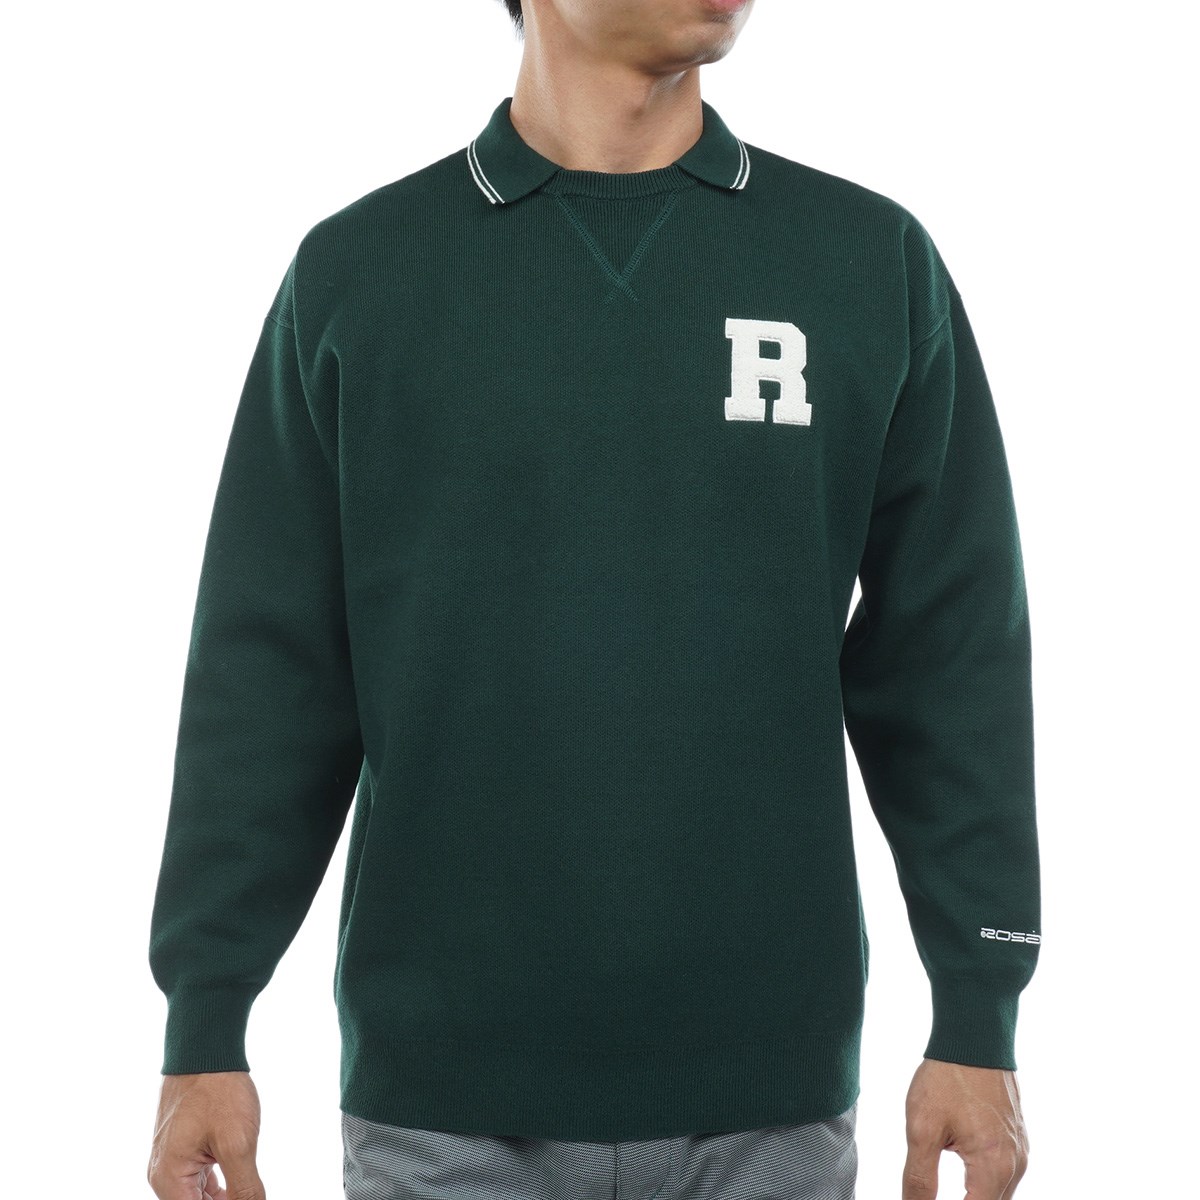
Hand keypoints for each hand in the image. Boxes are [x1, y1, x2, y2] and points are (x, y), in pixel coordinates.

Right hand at [147, 1070, 265, 1199]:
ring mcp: (172, 1160)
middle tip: (250, 1192)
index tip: (249, 1197)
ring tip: (247, 1191)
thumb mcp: (238, 1143)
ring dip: (224, 1198)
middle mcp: (164, 1175)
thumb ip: (245, 1188)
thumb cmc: (217, 1090)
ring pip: (198, 1197)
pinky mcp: (184, 1147)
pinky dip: (218, 1188)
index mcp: (169, 1180)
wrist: (206, 1048)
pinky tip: (236, 1188)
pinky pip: (198, 1181)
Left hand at [902, 1058, 1027, 1199]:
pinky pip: (1004, 1177)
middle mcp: (1015, 1166)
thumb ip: (919, 1178)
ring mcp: (1020, 1152)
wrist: (975, 1036)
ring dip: (975, 1198)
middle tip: (926, 1195)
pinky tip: (964, 1181)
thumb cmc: (948, 1077)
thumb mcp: (923, 1128)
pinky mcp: (1017, 1139)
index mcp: (993, 1168)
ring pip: (999, 1196)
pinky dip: (984, 1186)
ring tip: (940, 1190)